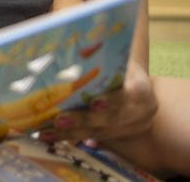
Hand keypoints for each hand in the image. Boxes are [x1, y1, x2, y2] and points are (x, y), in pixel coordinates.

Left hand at [42, 60, 157, 143]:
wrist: (132, 82)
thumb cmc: (117, 64)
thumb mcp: (114, 59)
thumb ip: (99, 58)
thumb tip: (81, 51)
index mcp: (142, 90)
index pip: (131, 96)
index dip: (113, 101)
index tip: (94, 103)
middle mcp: (141, 113)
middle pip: (113, 120)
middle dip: (84, 120)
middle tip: (60, 120)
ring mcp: (131, 128)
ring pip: (100, 132)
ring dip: (72, 133)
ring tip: (47, 132)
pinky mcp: (118, 136)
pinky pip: (92, 137)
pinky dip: (70, 136)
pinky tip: (50, 136)